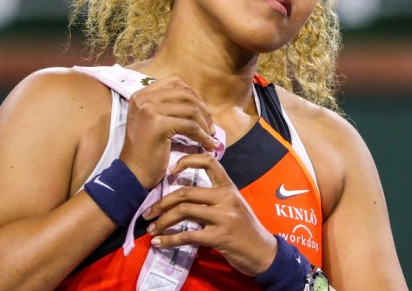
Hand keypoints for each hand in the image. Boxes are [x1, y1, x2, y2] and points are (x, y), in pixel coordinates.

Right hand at [120, 74, 219, 188]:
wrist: (132, 173)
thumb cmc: (146, 150)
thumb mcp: (153, 120)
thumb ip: (168, 106)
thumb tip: (199, 102)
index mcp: (141, 94)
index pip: (175, 81)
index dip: (193, 94)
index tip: (201, 111)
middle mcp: (143, 98)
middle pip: (185, 93)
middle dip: (203, 109)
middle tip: (210, 126)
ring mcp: (149, 110)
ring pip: (190, 109)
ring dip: (205, 124)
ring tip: (210, 136)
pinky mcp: (158, 124)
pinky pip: (190, 126)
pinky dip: (203, 136)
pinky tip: (209, 144)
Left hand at [141, 153, 277, 276]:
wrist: (263, 252)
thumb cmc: (246, 228)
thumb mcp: (234, 205)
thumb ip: (214, 196)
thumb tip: (184, 195)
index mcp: (229, 187)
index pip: (208, 162)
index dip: (186, 161)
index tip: (170, 171)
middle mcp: (226, 198)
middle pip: (186, 192)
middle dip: (162, 202)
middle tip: (148, 212)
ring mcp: (224, 217)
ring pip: (184, 211)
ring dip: (162, 220)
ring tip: (151, 228)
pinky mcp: (220, 237)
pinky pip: (188, 235)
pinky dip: (169, 240)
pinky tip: (159, 242)